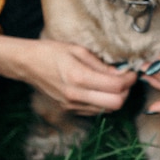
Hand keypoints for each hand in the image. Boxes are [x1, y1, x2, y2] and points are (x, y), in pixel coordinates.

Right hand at [0, 34, 136, 115]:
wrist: (27, 64)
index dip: (129, 79)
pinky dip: (104, 101)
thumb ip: (100, 64)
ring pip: (107, 110)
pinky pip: (95, 110)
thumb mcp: (77, 50)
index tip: (132, 70)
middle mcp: (76, 95)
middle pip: (115, 104)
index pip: (116, 87)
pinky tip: (102, 88)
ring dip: (116, 97)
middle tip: (126, 78)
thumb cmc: (51, 51)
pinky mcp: (70, 109)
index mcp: (79, 77)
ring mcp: (72, 105)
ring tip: (115, 82)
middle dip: (126, 91)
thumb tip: (122, 72)